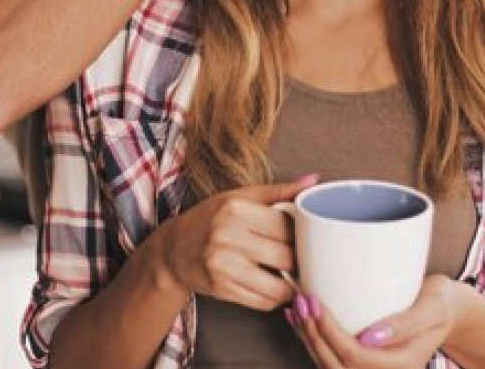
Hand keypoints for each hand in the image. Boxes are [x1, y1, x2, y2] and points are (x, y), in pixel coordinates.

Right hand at [154, 175, 317, 310]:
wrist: (172, 250)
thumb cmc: (209, 219)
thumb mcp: (239, 197)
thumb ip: (277, 191)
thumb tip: (312, 181)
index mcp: (235, 208)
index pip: (287, 225)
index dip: (301, 233)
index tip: (304, 236)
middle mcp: (228, 236)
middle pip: (286, 256)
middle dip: (299, 260)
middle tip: (301, 257)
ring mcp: (223, 266)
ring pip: (279, 286)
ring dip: (290, 284)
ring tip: (289, 274)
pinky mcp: (222, 289)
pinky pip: (263, 302)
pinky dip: (274, 297)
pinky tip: (271, 285)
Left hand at [286, 276, 457, 368]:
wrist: (447, 312)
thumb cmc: (441, 303)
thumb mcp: (433, 307)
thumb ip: (406, 323)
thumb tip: (369, 336)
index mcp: (403, 365)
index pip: (355, 356)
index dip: (329, 331)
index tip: (314, 300)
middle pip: (337, 367)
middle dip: (313, 335)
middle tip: (300, 301)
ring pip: (331, 367)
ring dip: (308, 340)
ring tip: (295, 309)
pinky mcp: (365, 363)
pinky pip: (333, 361)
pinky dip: (313, 342)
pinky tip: (301, 321)